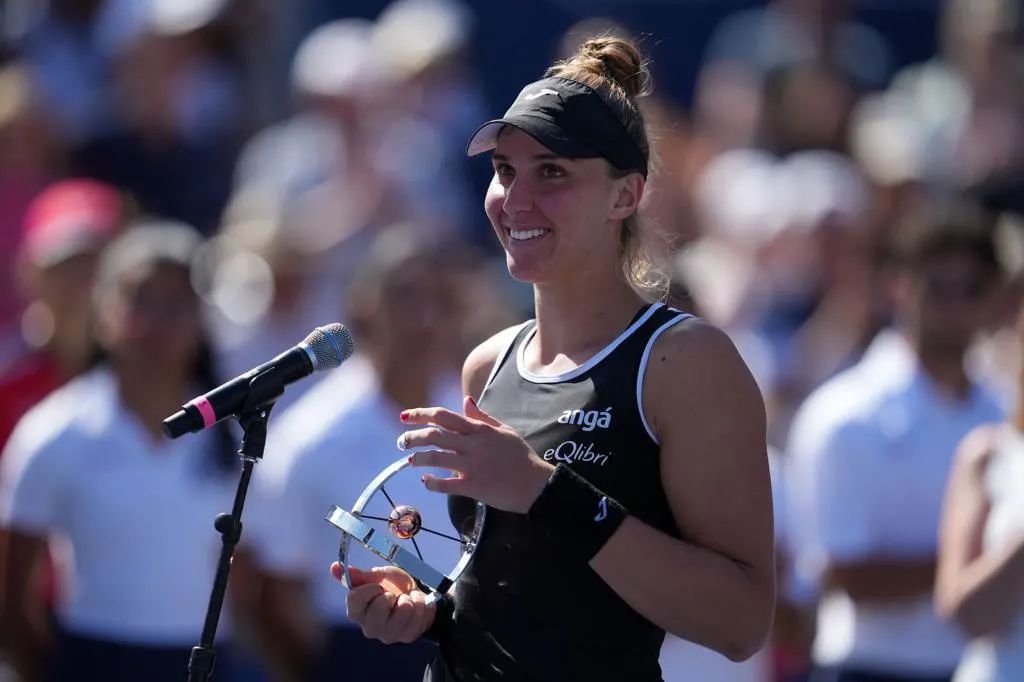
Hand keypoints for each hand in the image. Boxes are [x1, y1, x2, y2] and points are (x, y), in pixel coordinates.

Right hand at [334, 563, 434, 643]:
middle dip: (391, 595)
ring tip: (405, 599)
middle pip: (379, 607)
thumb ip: (358, 575)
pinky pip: (417, 617)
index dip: (370, 589)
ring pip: (402, 612)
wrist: (415, 595)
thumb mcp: (377, 576)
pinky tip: (415, 606)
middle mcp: (368, 626)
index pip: (355, 599)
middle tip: (393, 595)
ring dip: (409, 599)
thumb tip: (334, 568)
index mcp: (356, 610)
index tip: (378, 586)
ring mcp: (387, 635)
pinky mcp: (406, 637)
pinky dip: (420, 606)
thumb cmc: (392, 586)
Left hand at [398, 396, 554, 512]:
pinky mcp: (474, 486)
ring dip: (418, 458)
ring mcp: (472, 465)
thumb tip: (466, 401)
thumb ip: (482, 417)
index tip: (405, 416)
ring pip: (436, 458)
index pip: (443, 416)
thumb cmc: (521, 457)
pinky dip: (431, 483)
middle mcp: (473, 445)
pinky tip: (426, 481)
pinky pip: (445, 484)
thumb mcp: (504, 430)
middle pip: (434, 435)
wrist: (537, 484)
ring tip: (410, 460)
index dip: (420, 414)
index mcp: (479, 429)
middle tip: (401, 441)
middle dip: (412, 437)